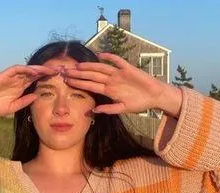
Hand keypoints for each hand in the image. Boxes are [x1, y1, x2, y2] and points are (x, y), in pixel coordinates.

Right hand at [0, 65, 57, 116]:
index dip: (49, 79)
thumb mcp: (12, 107)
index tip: (62, 80)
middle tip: (63, 70)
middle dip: (49, 71)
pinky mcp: (4, 75)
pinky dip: (26, 69)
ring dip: (40, 68)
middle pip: (36, 73)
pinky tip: (36, 71)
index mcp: (21, 88)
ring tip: (52, 69)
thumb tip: (37, 97)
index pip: (37, 81)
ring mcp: (12, 77)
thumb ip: (25, 102)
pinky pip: (17, 69)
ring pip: (29, 69)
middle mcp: (18, 80)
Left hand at [63, 52, 181, 117]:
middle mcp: (111, 80)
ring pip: (101, 68)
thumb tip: (93, 111)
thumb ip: (108, 109)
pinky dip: (109, 57)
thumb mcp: (123, 109)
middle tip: (64, 71)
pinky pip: (117, 61)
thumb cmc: (139, 103)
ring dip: (89, 66)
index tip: (66, 81)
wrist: (154, 96)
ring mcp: (119, 74)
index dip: (78, 83)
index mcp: (108, 90)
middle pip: (92, 75)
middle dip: (78, 74)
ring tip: (77, 65)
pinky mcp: (128, 69)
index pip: (90, 85)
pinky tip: (100, 55)